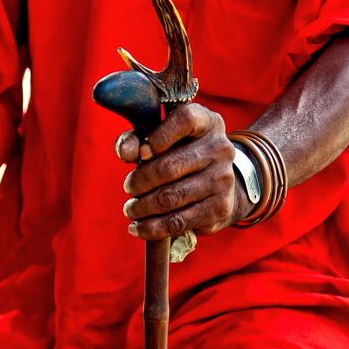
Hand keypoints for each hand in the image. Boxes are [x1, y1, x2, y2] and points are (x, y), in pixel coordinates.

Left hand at [115, 103, 253, 239]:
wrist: (218, 180)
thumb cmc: (181, 152)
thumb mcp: (162, 137)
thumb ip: (137, 139)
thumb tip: (125, 152)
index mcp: (207, 122)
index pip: (185, 120)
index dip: (159, 137)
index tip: (141, 153)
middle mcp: (220, 148)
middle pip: (170, 167)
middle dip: (140, 181)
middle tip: (129, 187)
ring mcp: (223, 179)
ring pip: (171, 198)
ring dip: (143, 207)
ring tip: (131, 208)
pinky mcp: (220, 208)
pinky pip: (179, 222)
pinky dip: (152, 228)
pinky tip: (138, 227)